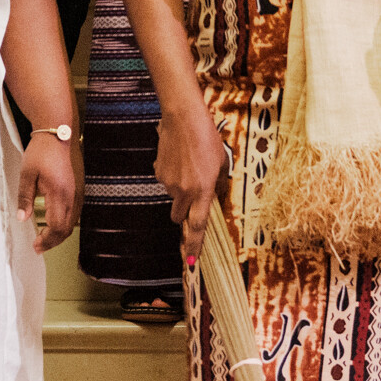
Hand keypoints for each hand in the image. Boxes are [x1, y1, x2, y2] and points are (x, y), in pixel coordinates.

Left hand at [17, 129, 81, 253]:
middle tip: (39, 246)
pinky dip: (65, 222)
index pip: (57, 227)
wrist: (59, 132)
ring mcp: (78, 192)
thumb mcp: (27, 174)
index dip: (47, 240)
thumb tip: (22, 219)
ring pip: (73, 222)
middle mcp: (73, 196)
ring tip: (45, 237)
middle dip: (53, 241)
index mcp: (60, 194)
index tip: (35, 246)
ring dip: (60, 233)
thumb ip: (25, 198)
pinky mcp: (79, 187)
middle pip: (67, 229)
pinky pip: (75, 212)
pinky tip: (54, 222)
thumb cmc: (42, 151)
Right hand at [158, 106, 228, 264]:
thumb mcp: (221, 162)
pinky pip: (165, 182)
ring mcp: (168, 182)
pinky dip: (172, 177)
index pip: (197, 226)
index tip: (191, 261)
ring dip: (180, 191)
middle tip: (192, 199)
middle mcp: (184, 191)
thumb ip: (218, 184)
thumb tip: (215, 196)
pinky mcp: (158, 172)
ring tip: (188, 167)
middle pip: (179, 217)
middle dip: (184, 215)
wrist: (183, 118)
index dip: (194, 245)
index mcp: (203, 191)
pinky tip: (178, 160)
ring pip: (173, 197)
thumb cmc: (207, 137)